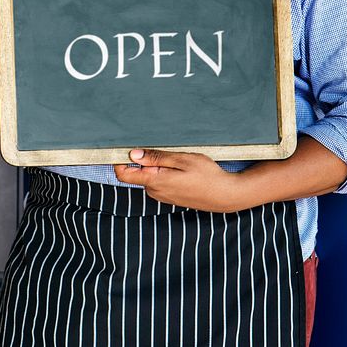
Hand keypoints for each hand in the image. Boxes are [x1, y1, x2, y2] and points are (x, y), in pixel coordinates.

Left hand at [114, 149, 254, 212]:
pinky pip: (159, 183)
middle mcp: (155, 191)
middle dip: (144, 161)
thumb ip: (156, 158)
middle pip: (137, 173)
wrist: (226, 195)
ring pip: (149, 177)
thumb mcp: (182, 160)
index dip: (119, 161)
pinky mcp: (170, 197)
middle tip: (164, 151)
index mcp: (154, 181)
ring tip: (177, 161)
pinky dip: (164, 174)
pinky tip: (182, 171)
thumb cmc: (207, 175)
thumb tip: (133, 154)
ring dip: (156, 167)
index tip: (123, 148)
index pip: (123, 174)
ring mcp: (162, 196)